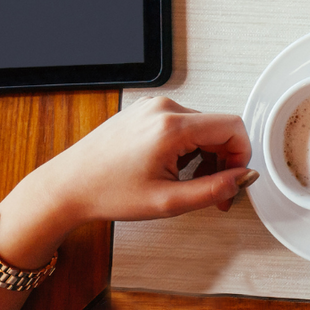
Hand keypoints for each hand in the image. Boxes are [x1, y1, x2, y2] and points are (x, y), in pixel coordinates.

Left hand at [0, 97, 255, 267]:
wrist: (68, 186)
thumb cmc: (107, 192)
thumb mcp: (169, 201)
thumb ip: (214, 189)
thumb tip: (242, 179)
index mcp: (172, 127)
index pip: (233, 127)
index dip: (242, 155)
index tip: (234, 178)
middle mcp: (163, 108)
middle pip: (217, 127)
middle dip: (222, 160)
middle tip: (214, 193)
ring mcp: (151, 107)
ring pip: (200, 127)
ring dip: (204, 155)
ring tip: (187, 183)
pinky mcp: (143, 112)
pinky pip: (180, 124)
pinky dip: (186, 147)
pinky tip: (170, 169)